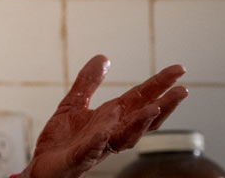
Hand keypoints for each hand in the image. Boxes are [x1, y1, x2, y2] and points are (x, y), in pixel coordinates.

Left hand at [22, 55, 187, 177]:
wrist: (42, 166)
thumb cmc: (62, 140)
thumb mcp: (74, 104)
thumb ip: (88, 82)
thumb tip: (103, 57)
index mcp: (111, 118)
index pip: (141, 99)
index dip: (160, 84)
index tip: (179, 69)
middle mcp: (111, 132)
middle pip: (143, 119)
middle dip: (164, 105)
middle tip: (182, 90)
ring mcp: (98, 146)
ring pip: (126, 137)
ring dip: (141, 123)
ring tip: (155, 107)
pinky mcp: (79, 157)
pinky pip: (92, 149)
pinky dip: (100, 140)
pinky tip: (104, 131)